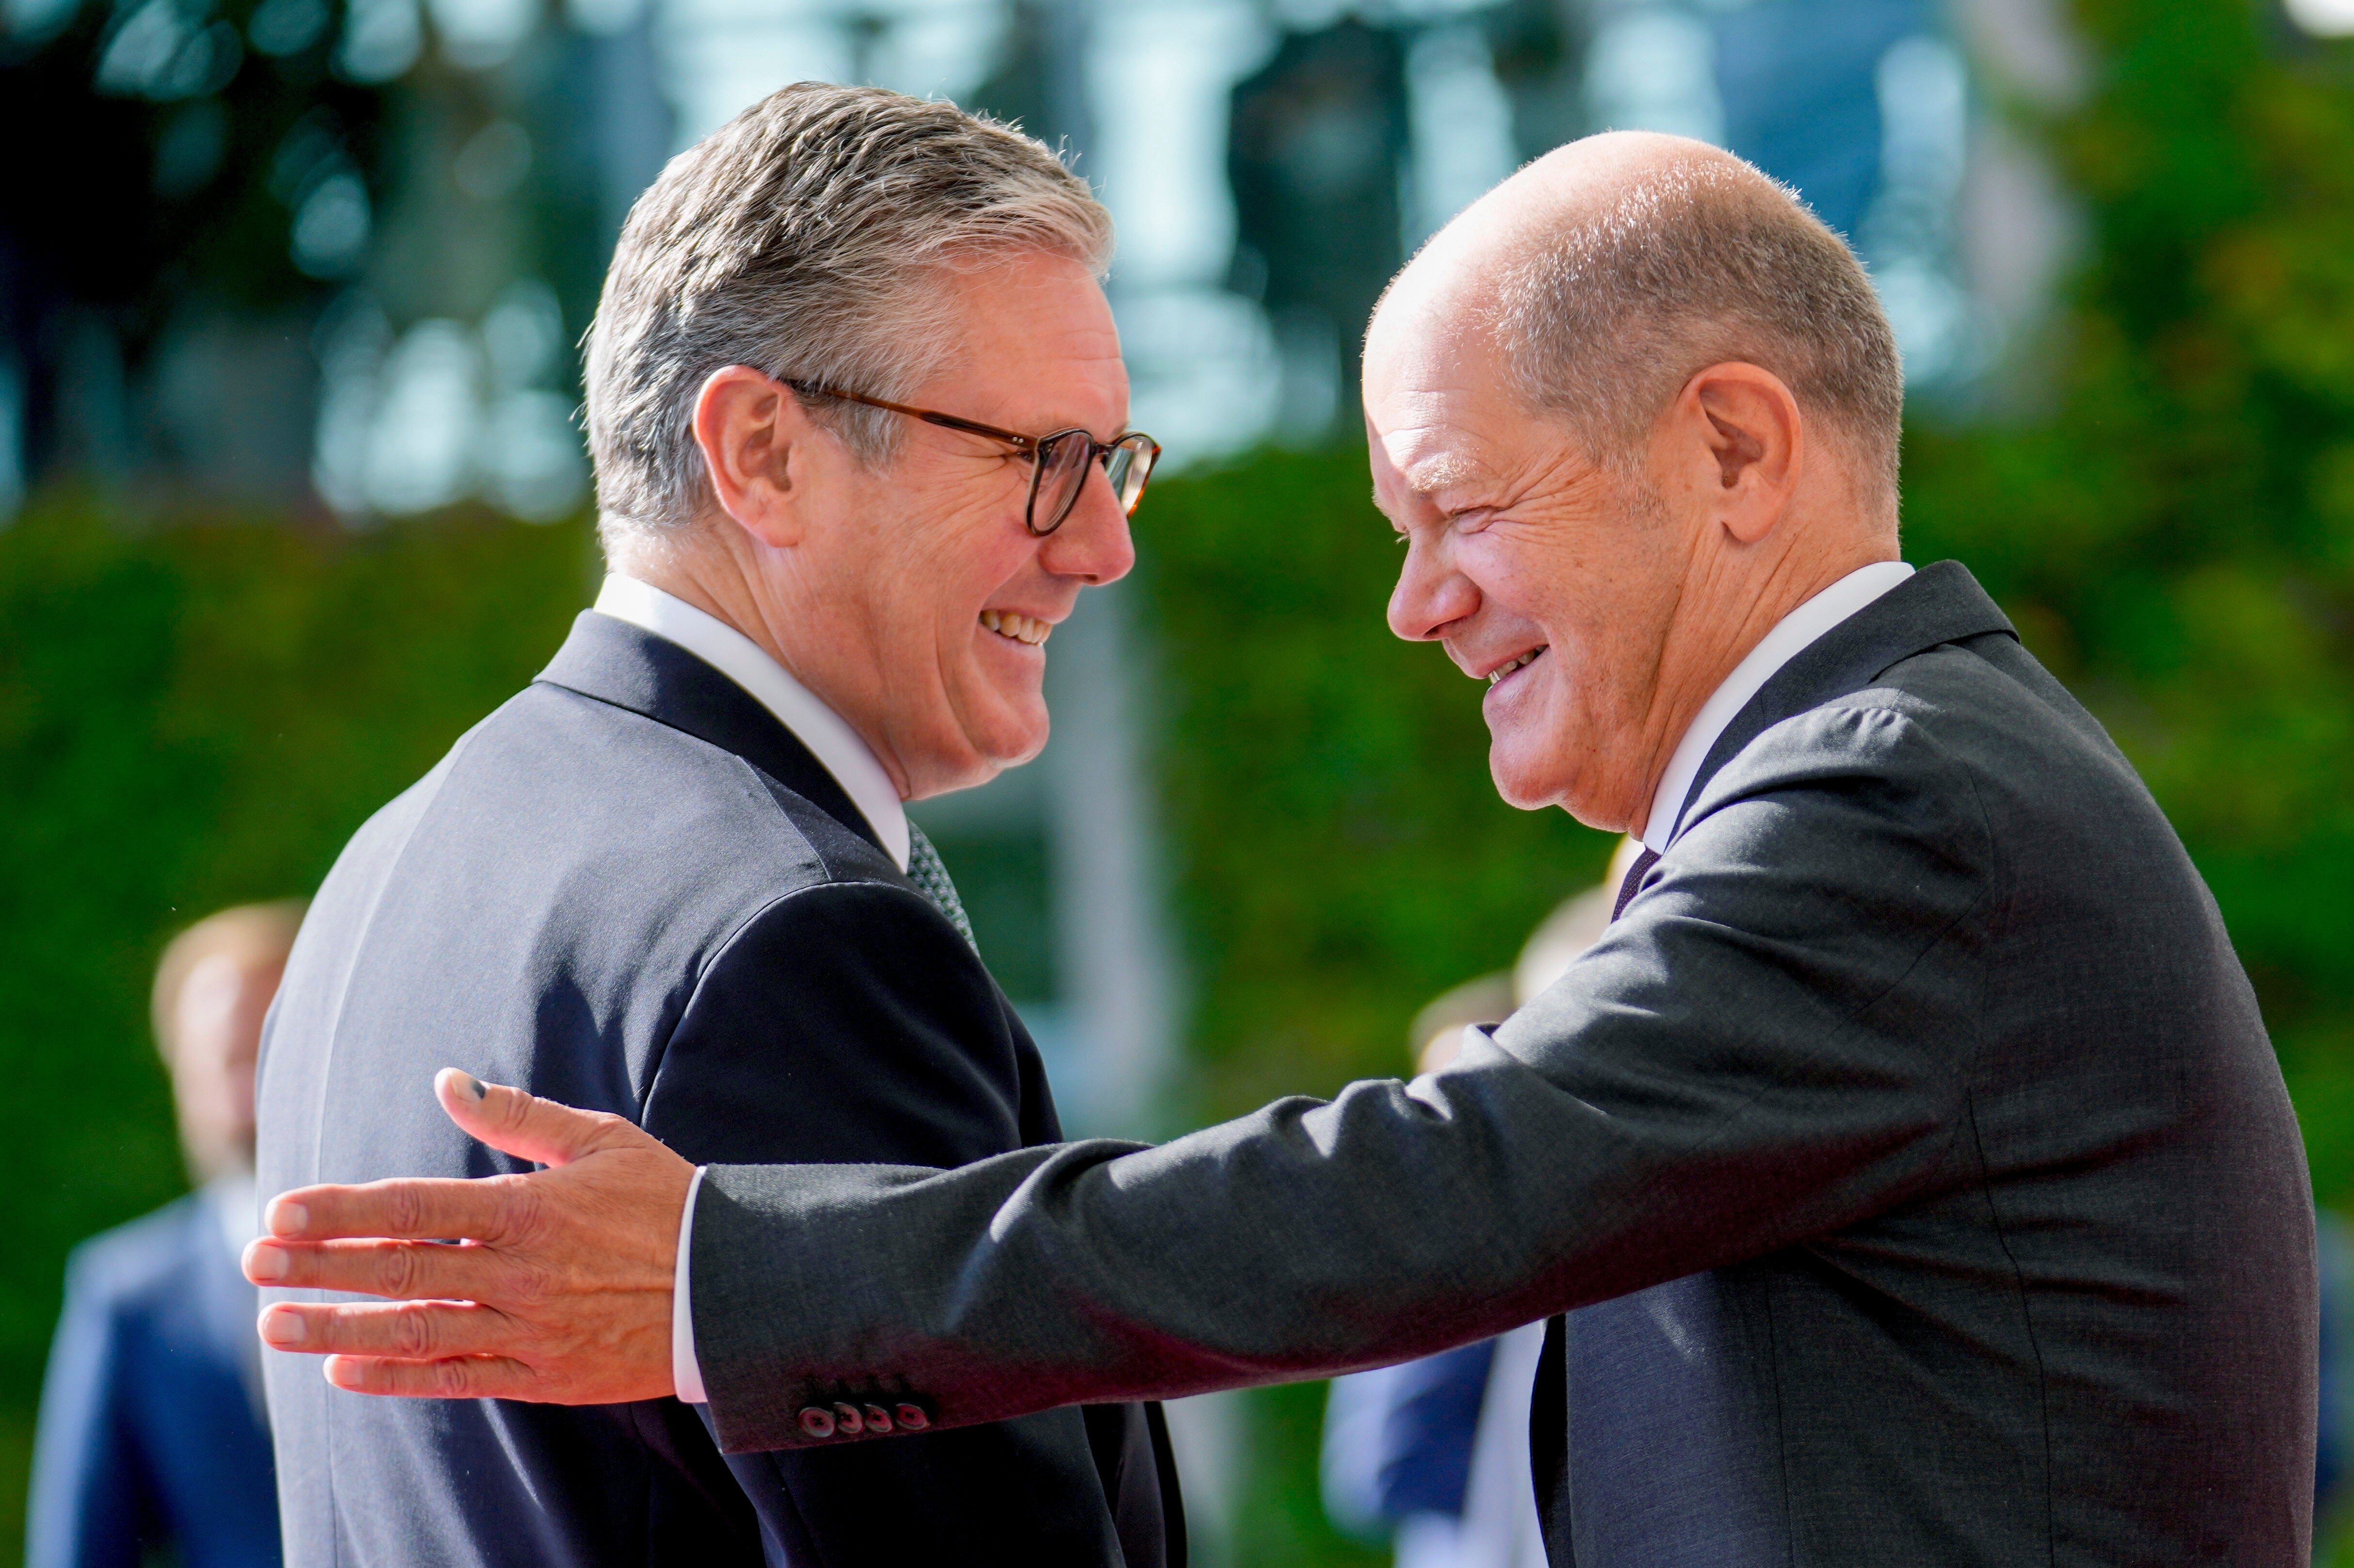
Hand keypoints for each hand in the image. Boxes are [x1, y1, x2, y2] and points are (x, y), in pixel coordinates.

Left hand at [244, 1068, 693, 1403]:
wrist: (735, 1287)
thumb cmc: (667, 1202)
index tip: (282, 1209)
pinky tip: (344, 1369)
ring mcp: (530, 1330)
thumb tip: (447, 1081)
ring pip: (417, 1330)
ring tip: (273, 1323)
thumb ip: (518, 1115)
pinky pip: (459, 1378)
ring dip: (338, 1326)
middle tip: (251, 1259)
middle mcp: (521, 1273)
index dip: (344, 1210)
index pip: (416, 1207)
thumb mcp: (601, 1140)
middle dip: (318, 1264)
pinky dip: (398, 1377)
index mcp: (530, 1209)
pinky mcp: (546, 1375)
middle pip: (401, 1269)